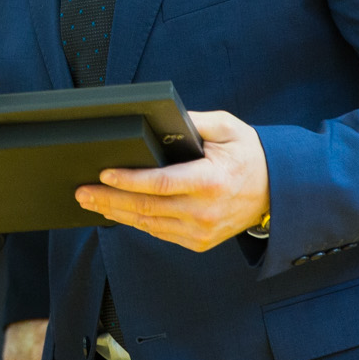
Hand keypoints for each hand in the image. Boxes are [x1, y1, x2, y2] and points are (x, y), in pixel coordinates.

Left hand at [75, 110, 268, 251]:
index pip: (161, 183)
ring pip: (149, 224)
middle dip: (109, 200)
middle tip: (81, 192)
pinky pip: (160, 232)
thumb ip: (193, 121)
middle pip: (147, 208)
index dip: (129, 180)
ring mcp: (202, 231)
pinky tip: (117, 212)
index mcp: (211, 181)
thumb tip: (161, 117)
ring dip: (117, 213)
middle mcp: (205, 211)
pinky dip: (136, 222)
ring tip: (90, 202)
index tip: (104, 174)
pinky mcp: (199, 242)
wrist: (277, 190)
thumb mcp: (227, 128)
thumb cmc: (249, 155)